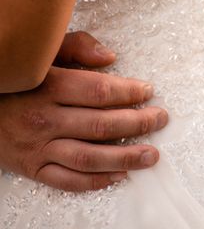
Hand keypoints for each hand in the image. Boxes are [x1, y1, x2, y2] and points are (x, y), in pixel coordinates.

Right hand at [0, 32, 167, 191]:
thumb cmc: (17, 77)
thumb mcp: (43, 52)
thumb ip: (76, 46)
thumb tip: (110, 57)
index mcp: (49, 87)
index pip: (100, 92)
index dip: (130, 92)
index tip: (149, 91)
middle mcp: (44, 120)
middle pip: (102, 124)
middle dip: (138, 123)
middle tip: (160, 119)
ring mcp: (38, 147)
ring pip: (89, 157)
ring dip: (126, 157)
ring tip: (152, 155)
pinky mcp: (32, 168)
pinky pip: (67, 180)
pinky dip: (96, 181)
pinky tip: (120, 176)